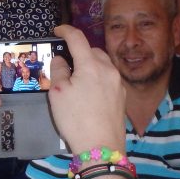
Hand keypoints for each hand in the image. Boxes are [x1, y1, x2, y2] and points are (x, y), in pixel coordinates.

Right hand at [47, 24, 125, 152]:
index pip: (77, 38)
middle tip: (65, 61)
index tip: (57, 30)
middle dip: (79, 51)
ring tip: (77, 78)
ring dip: (90, 64)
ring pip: (102, 64)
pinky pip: (108, 78)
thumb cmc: (76, 119)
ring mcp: (118, 83)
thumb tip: (61, 59)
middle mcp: (108, 69)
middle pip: (92, 51)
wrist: (101, 148)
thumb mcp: (58, 93)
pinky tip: (89, 92)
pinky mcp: (122, 97)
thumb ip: (58, 70)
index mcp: (91, 64)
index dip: (65, 30)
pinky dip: (97, 77)